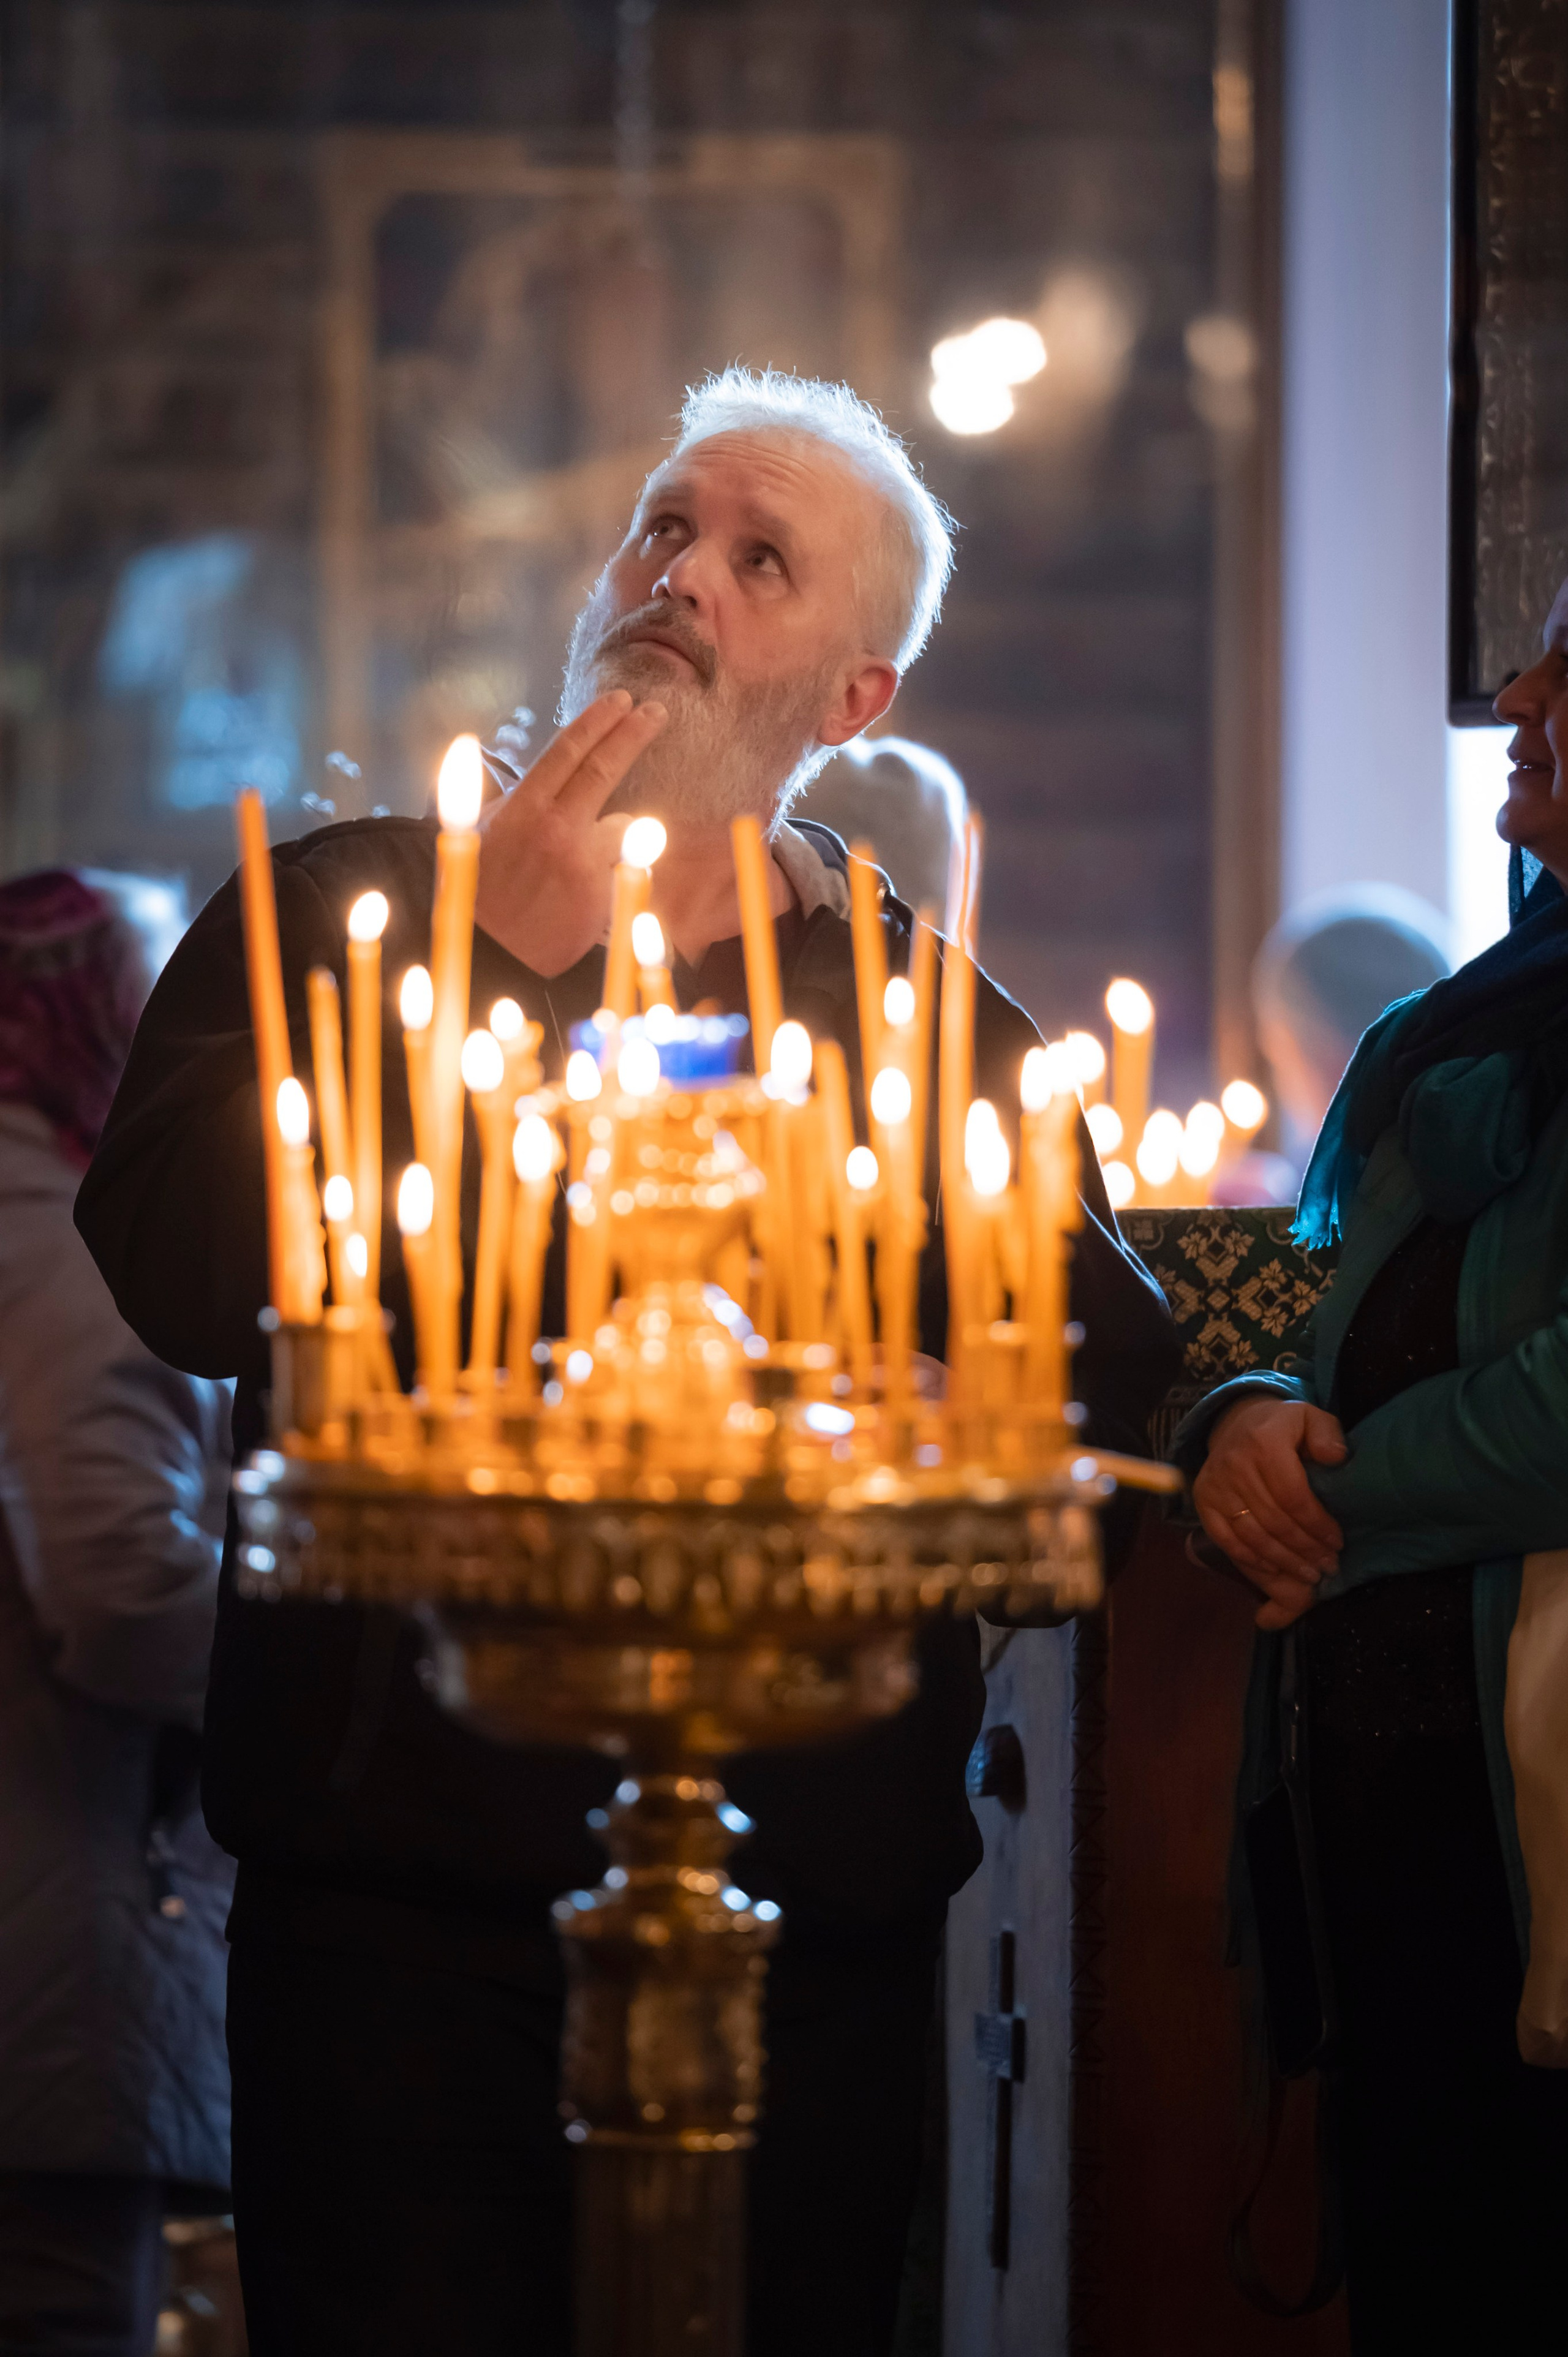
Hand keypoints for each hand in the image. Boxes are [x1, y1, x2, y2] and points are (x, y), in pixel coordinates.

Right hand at [474, 691, 666, 976]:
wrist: (486, 954)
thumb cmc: (477, 889)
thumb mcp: (478, 831)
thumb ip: (510, 797)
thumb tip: (519, 762)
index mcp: (522, 808)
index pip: (569, 750)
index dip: (598, 721)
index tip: (621, 701)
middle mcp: (556, 828)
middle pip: (606, 768)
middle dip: (634, 733)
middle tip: (655, 712)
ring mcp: (583, 863)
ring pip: (623, 824)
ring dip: (611, 833)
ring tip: (575, 862)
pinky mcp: (603, 896)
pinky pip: (624, 867)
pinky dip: (613, 872)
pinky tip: (581, 893)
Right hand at [1192, 1396, 1348, 1630]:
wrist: (1236, 1423)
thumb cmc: (1282, 1427)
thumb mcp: (1310, 1418)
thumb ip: (1327, 1434)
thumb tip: (1336, 1457)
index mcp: (1264, 1443)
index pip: (1293, 1496)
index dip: (1316, 1525)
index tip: (1336, 1543)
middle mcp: (1235, 1464)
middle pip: (1274, 1520)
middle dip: (1305, 1549)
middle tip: (1327, 1566)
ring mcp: (1215, 1484)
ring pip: (1252, 1534)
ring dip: (1283, 1560)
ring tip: (1309, 1574)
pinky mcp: (1203, 1499)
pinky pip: (1226, 1538)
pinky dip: (1250, 1558)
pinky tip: (1274, 1569)